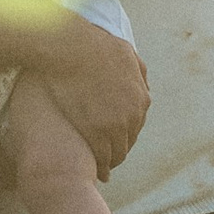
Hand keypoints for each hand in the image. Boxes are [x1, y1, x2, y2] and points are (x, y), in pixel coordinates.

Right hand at [30, 16, 148, 178]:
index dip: (123, 132)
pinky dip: (100, 165)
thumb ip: (138, 69)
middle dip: (118, 148)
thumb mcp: (124, 51)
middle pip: (128, 141)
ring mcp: (115, 125)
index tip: (112, 137)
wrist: (68, 47)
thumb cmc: (91, 44)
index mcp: (140, 97)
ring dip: (110, 160)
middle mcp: (132, 114)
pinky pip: (102, 157)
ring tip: (101, 167)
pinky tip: (94, 169)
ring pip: (117, 153)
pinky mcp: (97, 133)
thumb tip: (145, 83)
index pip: (136, 125)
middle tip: (107, 156)